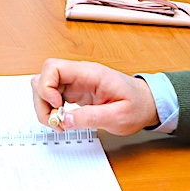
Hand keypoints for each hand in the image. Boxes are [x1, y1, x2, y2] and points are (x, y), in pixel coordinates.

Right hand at [31, 59, 158, 135]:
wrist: (147, 104)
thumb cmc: (137, 105)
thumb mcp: (117, 117)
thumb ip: (90, 118)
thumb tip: (64, 120)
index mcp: (90, 73)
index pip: (54, 67)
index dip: (46, 86)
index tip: (55, 106)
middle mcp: (80, 75)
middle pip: (44, 78)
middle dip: (42, 101)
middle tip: (55, 121)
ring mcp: (76, 82)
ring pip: (45, 87)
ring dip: (45, 107)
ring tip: (59, 123)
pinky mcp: (75, 92)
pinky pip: (53, 96)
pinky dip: (51, 109)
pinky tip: (62, 120)